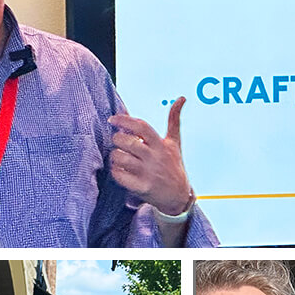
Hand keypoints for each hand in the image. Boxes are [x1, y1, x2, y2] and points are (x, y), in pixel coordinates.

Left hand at [107, 96, 192, 214]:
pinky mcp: (142, 187)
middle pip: (127, 142)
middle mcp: (155, 158)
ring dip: (114, 156)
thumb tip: (181, 98)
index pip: (141, 126)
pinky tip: (120, 170)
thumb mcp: (175, 143)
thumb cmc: (173, 165)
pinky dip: (115, 171)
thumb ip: (174, 120)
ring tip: (118, 157)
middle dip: (117, 139)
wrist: (178, 196)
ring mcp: (148, 173)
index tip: (112, 119)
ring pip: (120, 158)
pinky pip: (119, 175)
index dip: (124, 120)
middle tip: (118, 142)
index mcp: (161, 145)